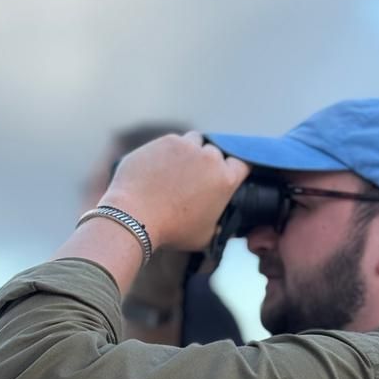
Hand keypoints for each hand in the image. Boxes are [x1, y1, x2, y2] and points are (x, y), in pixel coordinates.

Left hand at [100, 132, 249, 251]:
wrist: (136, 217)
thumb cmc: (171, 231)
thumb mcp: (204, 237)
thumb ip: (217, 226)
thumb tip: (220, 226)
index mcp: (225, 179)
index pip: (242, 163)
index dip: (234, 169)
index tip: (227, 174)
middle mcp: (210, 157)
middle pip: (215, 152)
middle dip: (208, 163)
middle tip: (194, 179)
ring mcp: (187, 146)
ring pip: (195, 141)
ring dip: (190, 152)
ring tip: (177, 170)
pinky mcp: (164, 141)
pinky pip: (172, 142)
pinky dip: (167, 152)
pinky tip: (158, 168)